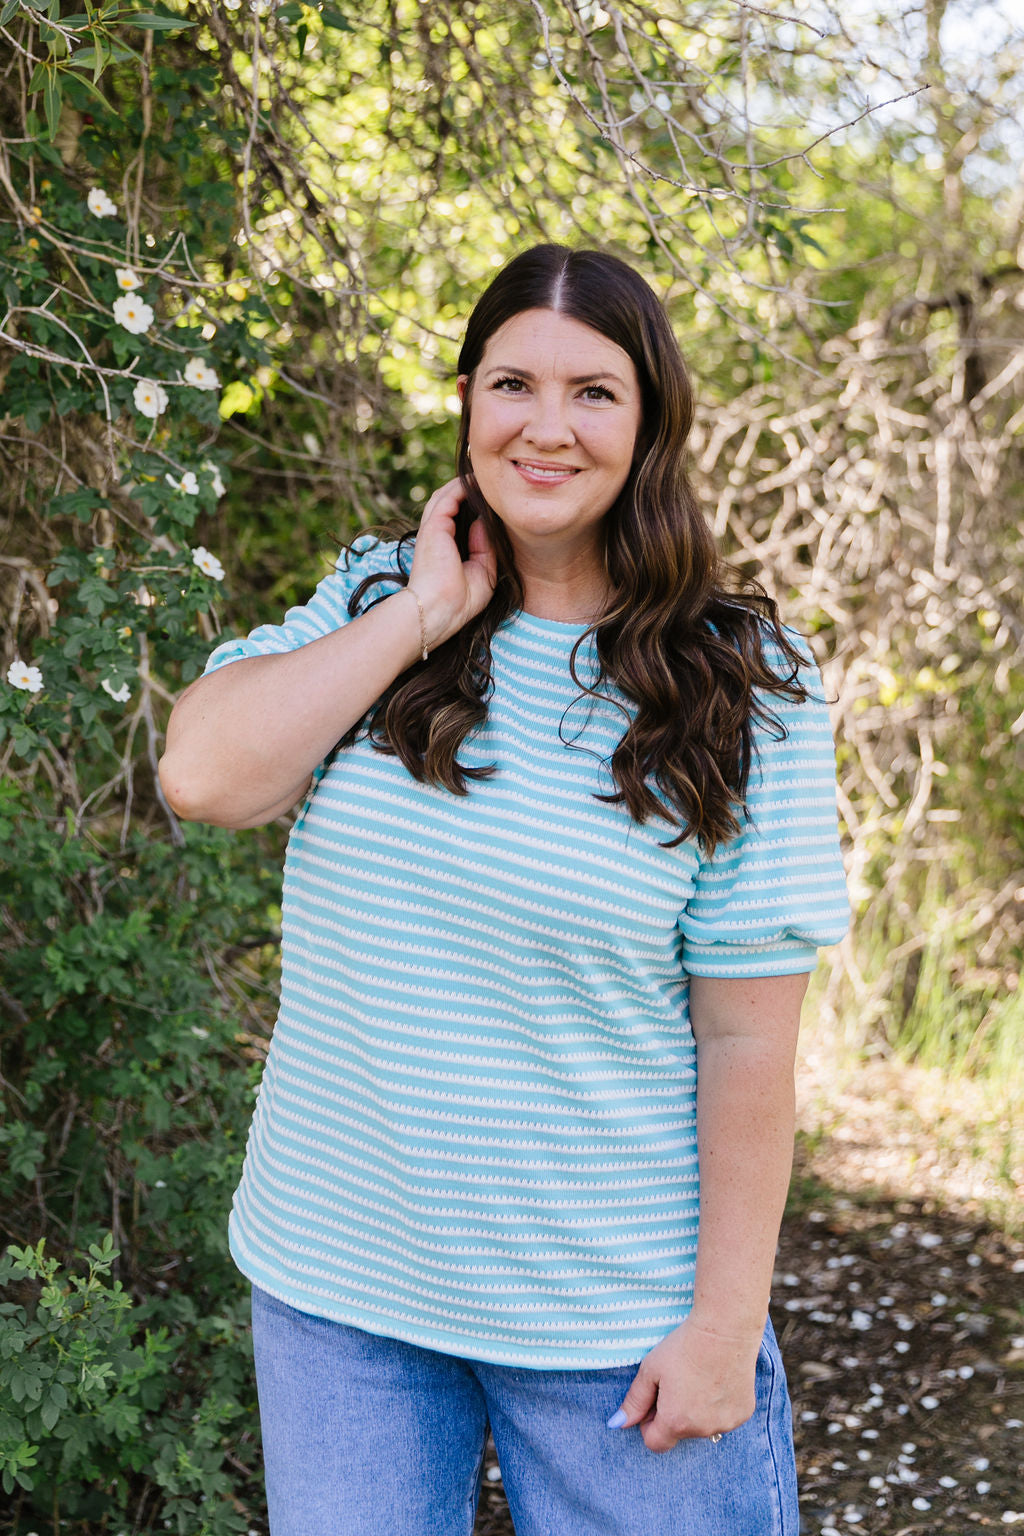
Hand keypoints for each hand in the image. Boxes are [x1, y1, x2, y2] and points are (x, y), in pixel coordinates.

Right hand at [406, 478, 496, 647]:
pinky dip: (462, 487)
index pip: (459, 518)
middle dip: (468, 490)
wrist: (439, 611)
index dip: (474, 506)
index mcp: (446, 547)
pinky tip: (478, 482)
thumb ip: (486, 546)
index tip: (494, 499)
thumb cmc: (460, 601)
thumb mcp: (483, 571)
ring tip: (484, 476)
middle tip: (489, 481)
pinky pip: (448, 498)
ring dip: (464, 484)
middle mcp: (437, 536)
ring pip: (446, 495)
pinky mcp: (433, 527)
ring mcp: (432, 530)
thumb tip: (488, 521)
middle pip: (450, 502)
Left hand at [608, 1315, 761, 1453]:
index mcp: (675, 1422)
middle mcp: (702, 1430)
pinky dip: (718, 1405)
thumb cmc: (684, 1346)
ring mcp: (726, 1424)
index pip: (654, 1443)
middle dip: (674, 1415)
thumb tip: (617, 1424)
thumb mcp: (650, 1369)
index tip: (655, 1400)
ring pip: (702, 1426)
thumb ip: (634, 1400)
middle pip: (679, 1433)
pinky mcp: (742, 1414)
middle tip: (679, 1382)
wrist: (725, 1329)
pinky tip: (718, 1379)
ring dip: (697, 1412)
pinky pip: (723, 1417)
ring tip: (699, 1378)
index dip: (649, 1423)